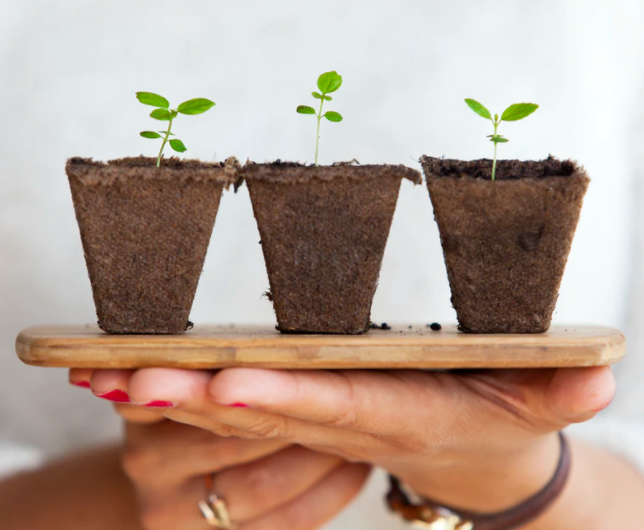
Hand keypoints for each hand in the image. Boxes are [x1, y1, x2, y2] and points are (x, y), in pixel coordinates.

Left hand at [84, 366, 614, 513]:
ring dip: (172, 399)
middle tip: (133, 377)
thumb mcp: (533, 403)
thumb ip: (558, 391)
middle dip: (198, 398)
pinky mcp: (297, 412)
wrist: (468, 455)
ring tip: (108, 376)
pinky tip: (128, 381)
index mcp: (393, 413)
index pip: (334, 405)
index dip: (286, 397)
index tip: (233, 383)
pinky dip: (179, 398)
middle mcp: (341, 421)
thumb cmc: (492, 418)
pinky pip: (230, 408)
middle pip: (264, 410)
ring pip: (235, 413)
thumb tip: (602, 379)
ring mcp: (312, 421)